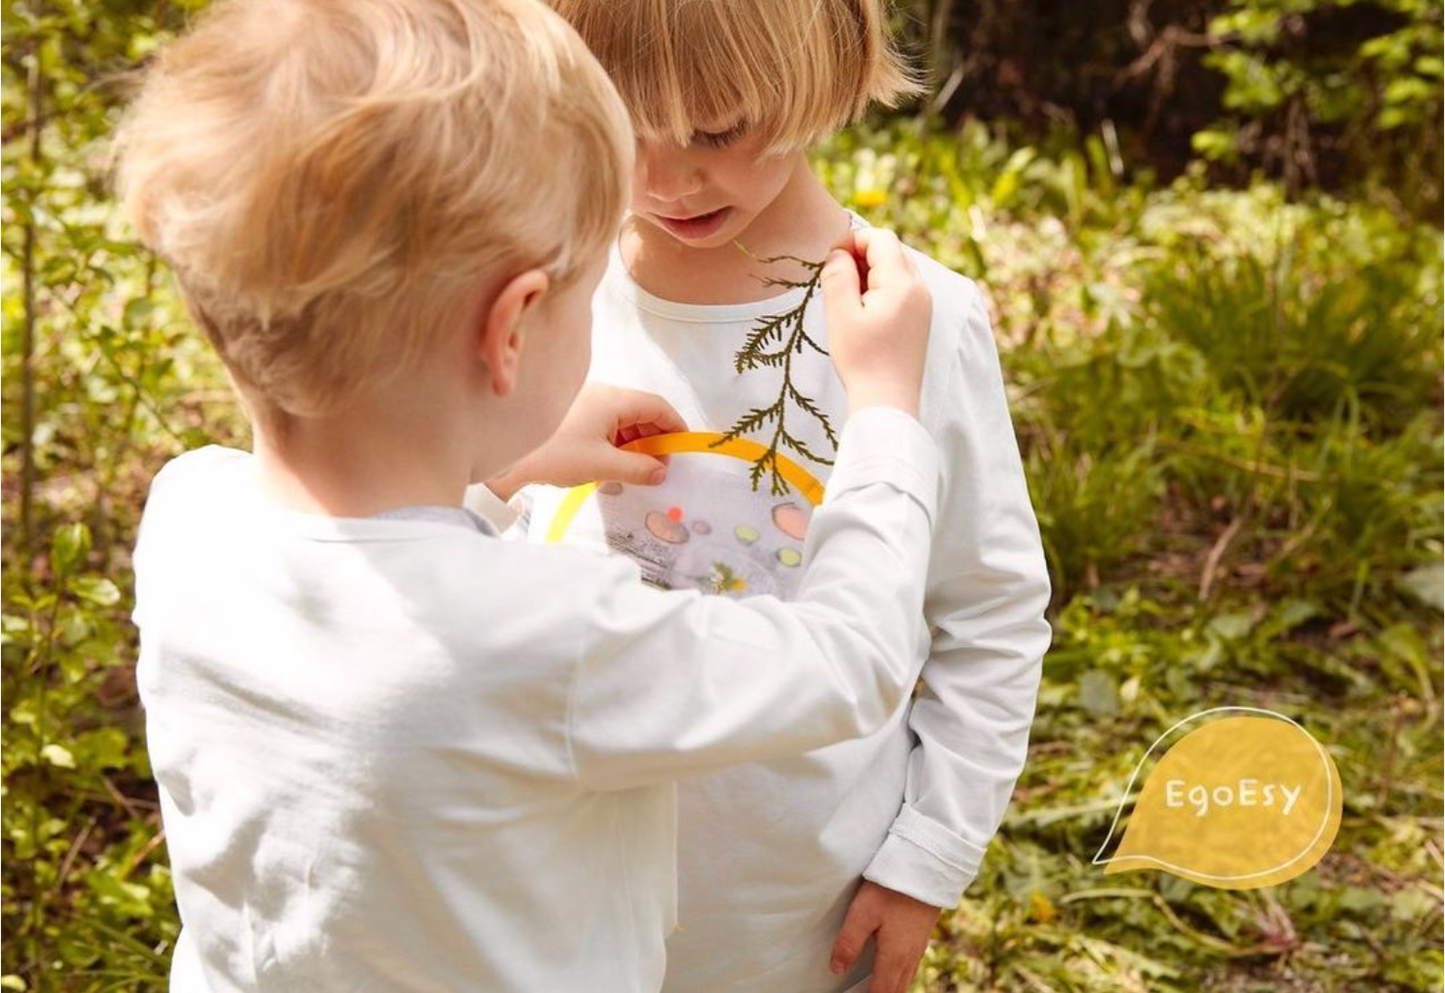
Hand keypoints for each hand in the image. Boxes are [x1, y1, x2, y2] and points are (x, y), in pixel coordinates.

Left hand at [488, 384, 685, 498]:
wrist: (505, 456)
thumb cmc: (554, 454)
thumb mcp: (601, 465)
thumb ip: (638, 468)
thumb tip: (662, 472)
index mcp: (612, 399)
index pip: (657, 406)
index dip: (675, 426)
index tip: (684, 449)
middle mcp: (601, 394)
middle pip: (642, 412)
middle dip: (656, 439)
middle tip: (660, 467)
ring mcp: (586, 404)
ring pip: (624, 420)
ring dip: (636, 444)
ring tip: (638, 470)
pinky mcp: (573, 416)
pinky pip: (606, 425)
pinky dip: (618, 443)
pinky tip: (615, 465)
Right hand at [818, 228, 931, 417]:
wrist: (888, 403)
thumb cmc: (862, 360)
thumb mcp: (841, 314)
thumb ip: (838, 276)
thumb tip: (838, 253)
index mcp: (902, 283)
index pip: (881, 239)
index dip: (853, 240)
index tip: (830, 259)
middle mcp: (920, 289)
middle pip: (892, 250)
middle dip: (861, 255)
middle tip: (836, 279)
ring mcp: (923, 305)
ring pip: (897, 269)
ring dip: (870, 272)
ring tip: (848, 298)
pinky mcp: (920, 320)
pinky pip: (901, 289)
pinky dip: (881, 289)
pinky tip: (863, 312)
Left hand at [830, 881, 940, 992]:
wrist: (926, 870)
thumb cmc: (891, 889)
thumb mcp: (862, 913)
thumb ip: (848, 942)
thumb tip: (837, 969)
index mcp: (894, 957)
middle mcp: (908, 958)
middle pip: (895, 991)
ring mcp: (918, 949)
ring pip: (905, 981)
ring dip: (891, 990)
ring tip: (876, 989)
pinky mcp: (921, 938)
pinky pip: (911, 969)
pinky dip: (899, 978)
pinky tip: (892, 971)